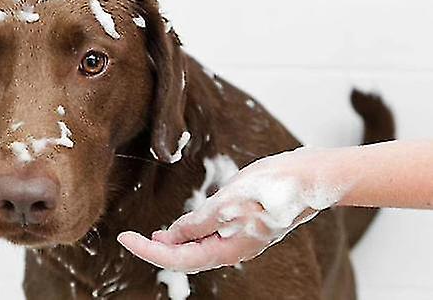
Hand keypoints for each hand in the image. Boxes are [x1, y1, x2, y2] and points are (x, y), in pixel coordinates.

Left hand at [118, 149, 338, 272]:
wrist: (309, 177)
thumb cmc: (273, 188)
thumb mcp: (229, 203)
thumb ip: (199, 222)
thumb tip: (171, 237)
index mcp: (228, 248)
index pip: (179, 258)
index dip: (148, 251)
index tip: (125, 239)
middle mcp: (232, 248)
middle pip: (187, 257)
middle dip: (157, 250)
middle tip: (132, 237)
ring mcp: (240, 237)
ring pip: (199, 248)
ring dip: (173, 243)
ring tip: (153, 235)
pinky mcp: (245, 223)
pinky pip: (211, 235)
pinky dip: (192, 232)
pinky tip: (184, 224)